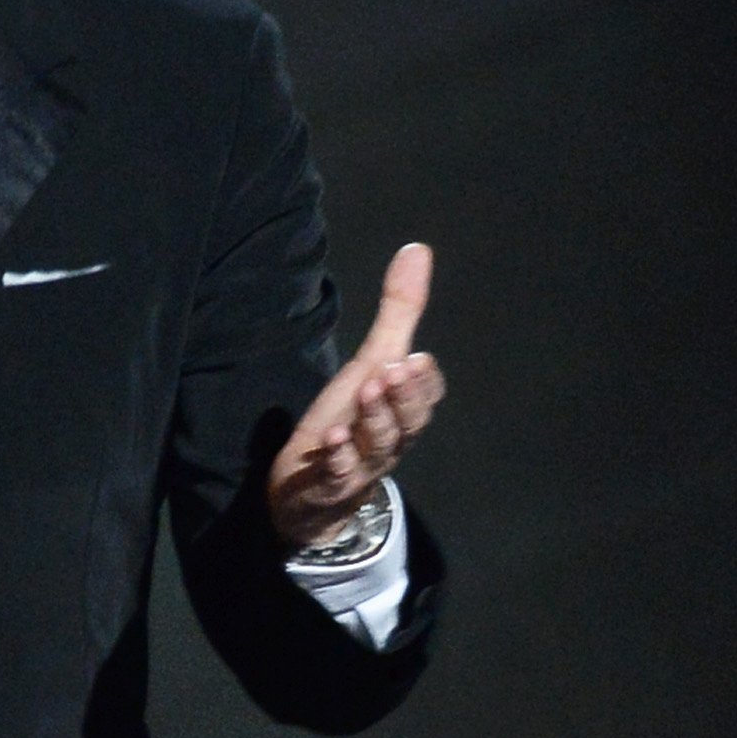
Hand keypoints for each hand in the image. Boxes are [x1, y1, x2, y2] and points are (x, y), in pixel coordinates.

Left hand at [266, 243, 447, 547]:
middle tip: (393, 371)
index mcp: (403, 411)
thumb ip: (397, 312)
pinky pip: (338, 476)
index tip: (415, 357)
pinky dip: (337, 459)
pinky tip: (331, 441)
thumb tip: (417, 250)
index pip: (425, 396)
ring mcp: (361, 466)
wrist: (311, 487)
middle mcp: (390, 440)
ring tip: (366, 392)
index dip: (423, 381)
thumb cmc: (348, 420)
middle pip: (408, 422)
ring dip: (373, 421)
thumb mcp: (370, 364)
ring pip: (377, 448)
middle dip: (403, 397)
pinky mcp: (329, 485)